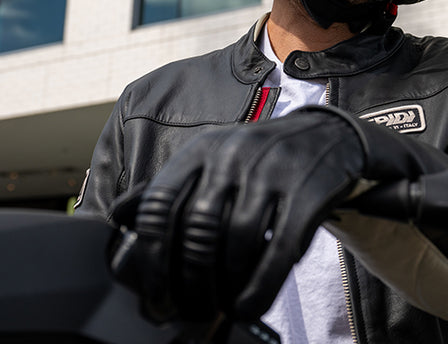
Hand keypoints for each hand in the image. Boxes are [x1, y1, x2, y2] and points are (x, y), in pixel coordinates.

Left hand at [129, 107, 366, 323]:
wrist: (328, 136)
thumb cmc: (258, 158)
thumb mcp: (211, 157)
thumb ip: (168, 187)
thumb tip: (119, 217)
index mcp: (201, 149)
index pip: (159, 202)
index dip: (151, 256)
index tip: (153, 293)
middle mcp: (233, 155)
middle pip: (197, 229)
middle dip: (189, 281)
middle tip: (187, 312)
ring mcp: (273, 173)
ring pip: (237, 241)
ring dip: (225, 285)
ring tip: (220, 308)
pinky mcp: (307, 194)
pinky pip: (279, 249)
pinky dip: (260, 286)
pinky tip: (249, 305)